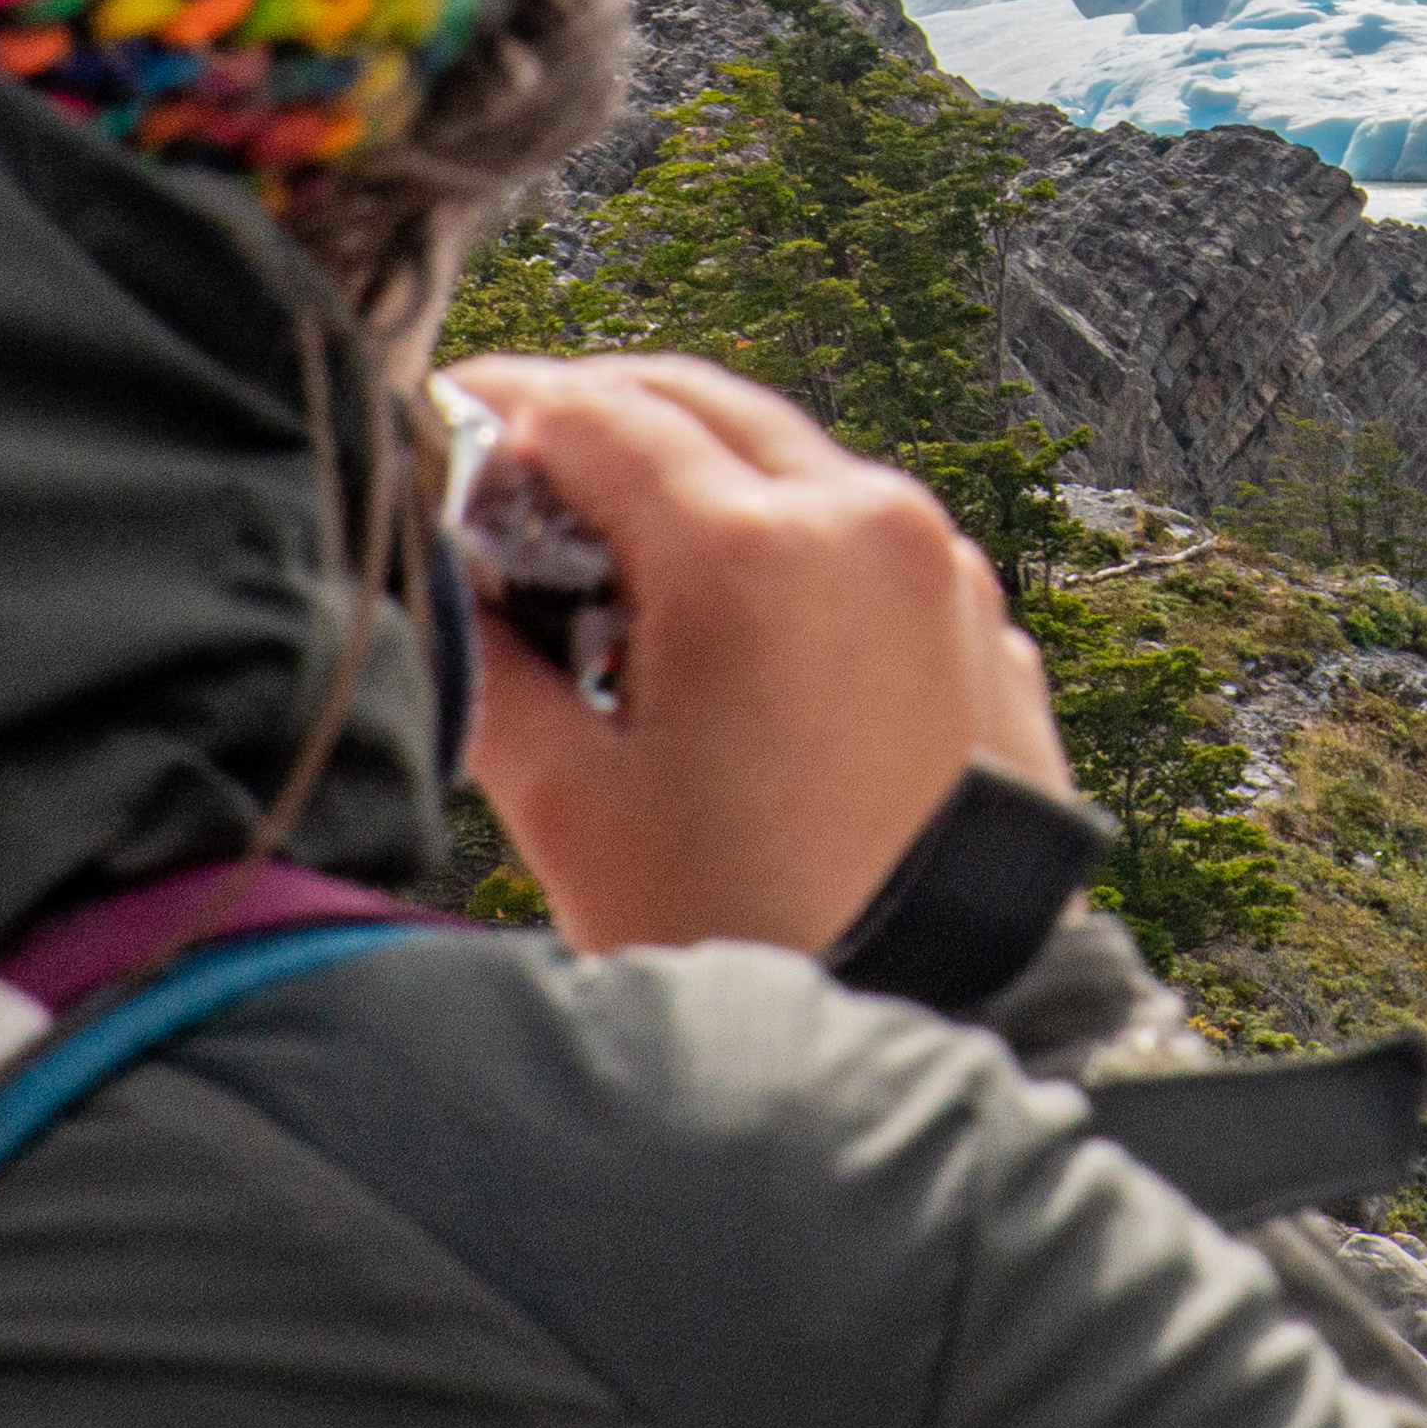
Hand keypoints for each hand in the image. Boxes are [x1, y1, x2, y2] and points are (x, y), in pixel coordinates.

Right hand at [446, 354, 1072, 956]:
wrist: (943, 1021)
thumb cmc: (750, 932)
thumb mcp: (574, 805)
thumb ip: (489, 665)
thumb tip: (445, 581)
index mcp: (755, 553)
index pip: (599, 415)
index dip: (505, 407)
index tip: (448, 415)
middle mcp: (868, 528)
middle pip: (704, 407)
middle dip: (600, 419)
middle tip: (514, 471)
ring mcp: (943, 574)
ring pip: (793, 463)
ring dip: (697, 478)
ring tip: (610, 563)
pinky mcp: (981, 630)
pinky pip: (866, 541)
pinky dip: (786, 544)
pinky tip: (725, 628)